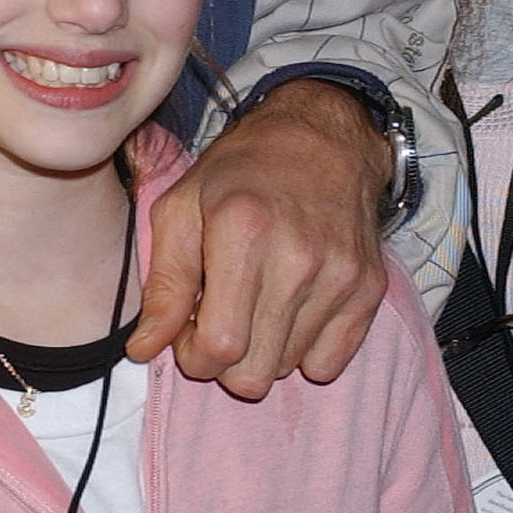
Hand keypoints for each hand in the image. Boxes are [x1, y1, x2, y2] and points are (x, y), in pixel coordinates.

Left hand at [128, 79, 388, 397]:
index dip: (193, 356)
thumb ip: (163, 285)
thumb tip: (143, 349)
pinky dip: (304, 351)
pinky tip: (290, 310)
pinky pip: (329, 364)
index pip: (219, 347)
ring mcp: (340, 277)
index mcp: (243, 234)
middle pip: (254, 373)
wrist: (322, 139)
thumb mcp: (181, 209)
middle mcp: (299, 259)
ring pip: (287, 369)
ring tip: (255, 304)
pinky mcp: (369, 290)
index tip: (189, 332)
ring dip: (262, 351)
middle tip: (219, 320)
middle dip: (224, 363)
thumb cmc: (241, 172)